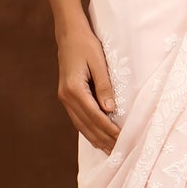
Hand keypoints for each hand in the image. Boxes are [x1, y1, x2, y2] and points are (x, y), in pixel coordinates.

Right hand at [56, 22, 119, 152]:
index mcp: (74, 89)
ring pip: (81, 125)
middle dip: (103, 139)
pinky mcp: (66, 97)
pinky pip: (78, 118)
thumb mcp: (99, 63)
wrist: (69, 34)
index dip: (108, 130)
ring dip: (95, 138)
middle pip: (86, 125)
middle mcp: (66, 97)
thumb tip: (110, 110)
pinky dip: (88, 130)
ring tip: (109, 150)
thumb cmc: (86, 45)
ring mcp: (64, 98)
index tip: (122, 139)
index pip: (94, 116)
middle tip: (118, 152)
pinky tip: (97, 137)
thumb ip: (104, 86)